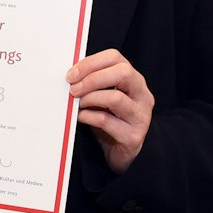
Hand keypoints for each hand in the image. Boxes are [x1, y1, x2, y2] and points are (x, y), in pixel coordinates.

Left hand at [67, 48, 152, 172]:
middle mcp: (142, 95)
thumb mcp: (103, 98)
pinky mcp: (133, 136)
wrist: (122, 153)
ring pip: (115, 98)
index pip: (115, 58)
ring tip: (78, 104)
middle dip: (92, 78)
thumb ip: (93, 84)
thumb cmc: (110, 121)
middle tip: (73, 89)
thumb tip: (70, 74)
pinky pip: (106, 121)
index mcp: (134, 81)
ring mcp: (140, 116)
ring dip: (90, 98)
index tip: (72, 74)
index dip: (91, 62)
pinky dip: (88, 117)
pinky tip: (81, 118)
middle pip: (122, 72)